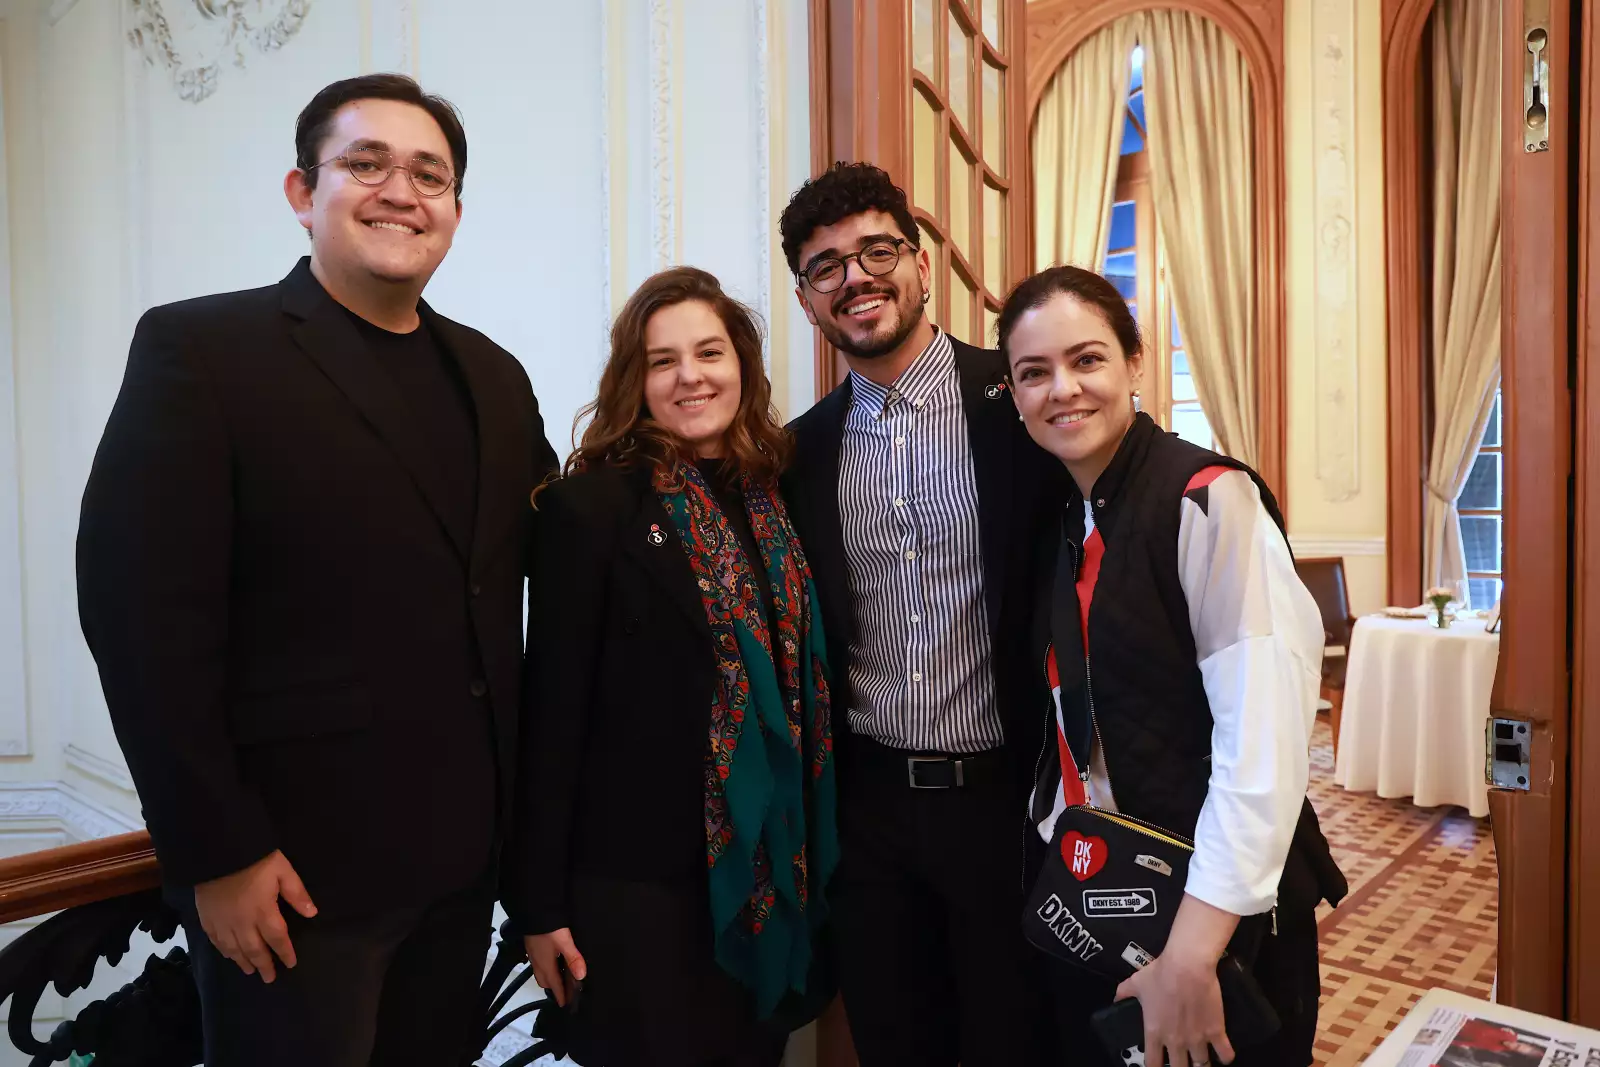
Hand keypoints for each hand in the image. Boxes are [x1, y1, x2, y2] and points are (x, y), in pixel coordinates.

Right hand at [193, 850, 316, 983]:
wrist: (217, 852)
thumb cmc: (255, 859)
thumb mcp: (283, 870)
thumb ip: (296, 893)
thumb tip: (312, 914)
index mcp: (264, 912)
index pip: (277, 939)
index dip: (284, 953)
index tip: (291, 964)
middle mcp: (243, 923)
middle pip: (255, 950)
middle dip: (264, 965)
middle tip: (269, 978)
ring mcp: (223, 923)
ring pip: (234, 950)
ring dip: (244, 962)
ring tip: (251, 971)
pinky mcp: (207, 919)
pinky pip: (216, 942)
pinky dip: (225, 952)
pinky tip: (229, 956)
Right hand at [524, 928, 586, 1006]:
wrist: (532, 912)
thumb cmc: (548, 928)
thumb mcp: (564, 943)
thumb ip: (573, 959)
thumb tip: (581, 976)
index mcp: (546, 966)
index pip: (554, 986)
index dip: (560, 995)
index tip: (564, 1004)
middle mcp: (538, 963)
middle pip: (545, 981)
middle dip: (554, 988)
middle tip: (564, 990)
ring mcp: (533, 955)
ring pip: (540, 973)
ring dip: (548, 977)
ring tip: (559, 976)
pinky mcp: (531, 947)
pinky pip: (537, 963)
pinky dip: (545, 967)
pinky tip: (551, 959)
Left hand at [1115, 943, 1234, 1066]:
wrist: (1187, 965)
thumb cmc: (1160, 973)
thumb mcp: (1136, 983)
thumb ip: (1124, 993)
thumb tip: (1115, 998)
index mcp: (1155, 1033)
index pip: (1152, 1064)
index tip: (1158, 1066)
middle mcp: (1175, 1042)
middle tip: (1182, 1062)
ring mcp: (1197, 1039)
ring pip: (1202, 1065)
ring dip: (1202, 1064)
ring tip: (1202, 1062)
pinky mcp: (1216, 1031)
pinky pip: (1225, 1054)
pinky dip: (1225, 1057)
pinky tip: (1224, 1056)